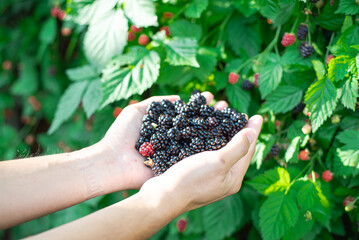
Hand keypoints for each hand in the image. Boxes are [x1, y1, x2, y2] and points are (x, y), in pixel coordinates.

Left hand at [95, 92, 229, 191]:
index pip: (186, 114)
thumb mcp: (137, 111)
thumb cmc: (120, 135)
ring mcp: (174, 154)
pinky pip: (191, 158)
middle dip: (211, 117)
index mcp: (164, 128)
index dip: (199, 106)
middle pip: (196, 127)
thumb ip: (157, 103)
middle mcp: (172, 140)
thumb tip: (178, 98)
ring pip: (198, 142)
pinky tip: (222, 142)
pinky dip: (206, 151)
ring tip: (229, 121)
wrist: (112, 161)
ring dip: (214, 132)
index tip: (212, 97)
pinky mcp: (174, 166)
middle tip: (226, 107)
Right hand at [139, 114, 262, 212]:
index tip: (258, 116)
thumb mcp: (219, 162)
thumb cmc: (191, 180)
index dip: (253, 132)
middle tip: (239, 114)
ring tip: (223, 118)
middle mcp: (223, 179)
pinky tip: (203, 131)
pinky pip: (205, 152)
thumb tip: (251, 133)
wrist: (162, 196)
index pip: (248, 151)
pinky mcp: (194, 173)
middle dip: (238, 131)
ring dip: (221, 132)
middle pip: (235, 151)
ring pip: (219, 150)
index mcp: (233, 178)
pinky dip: (207, 140)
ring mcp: (208, 177)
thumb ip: (237, 148)